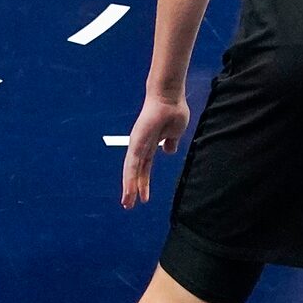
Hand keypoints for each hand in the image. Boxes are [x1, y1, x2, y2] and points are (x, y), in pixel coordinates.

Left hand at [120, 91, 192, 207]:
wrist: (170, 97)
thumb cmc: (173, 111)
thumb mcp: (175, 133)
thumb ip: (171, 142)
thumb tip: (169, 150)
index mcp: (150, 146)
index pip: (144, 168)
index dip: (143, 182)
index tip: (143, 197)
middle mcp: (140, 147)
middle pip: (135, 172)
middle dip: (133, 189)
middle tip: (128, 205)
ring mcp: (137, 144)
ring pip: (131, 170)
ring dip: (129, 188)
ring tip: (127, 203)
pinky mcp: (137, 142)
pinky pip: (133, 163)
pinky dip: (131, 177)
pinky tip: (129, 189)